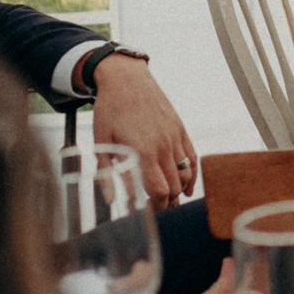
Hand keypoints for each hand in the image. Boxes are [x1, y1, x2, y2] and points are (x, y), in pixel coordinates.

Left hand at [89, 56, 197, 209]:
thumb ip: (107, 173)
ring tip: (167, 200)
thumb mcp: (101, 141)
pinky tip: (186, 188)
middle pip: (174, 187)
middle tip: (155, 211)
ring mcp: (174, 137)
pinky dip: (192, 176)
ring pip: (185, 174)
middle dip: (166, 203)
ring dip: (178, 191)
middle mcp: (163, 146)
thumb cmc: (110, 109)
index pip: (159, 190)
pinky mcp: (180, 129)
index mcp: (143, 150)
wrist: (126, 78)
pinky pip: (192, 158)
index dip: (157, 208)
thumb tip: (110, 200)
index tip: (150, 215)